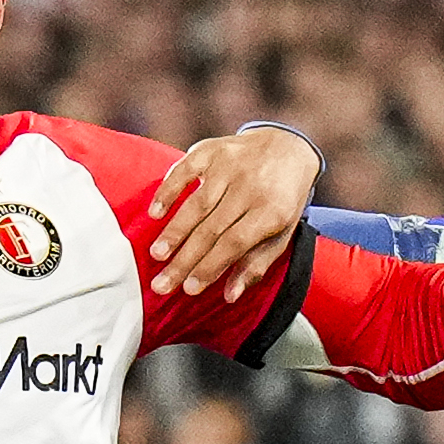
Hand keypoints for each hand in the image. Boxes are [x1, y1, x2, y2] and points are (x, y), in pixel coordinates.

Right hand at [146, 126, 325, 302]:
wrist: (289, 147)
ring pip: (196, 205)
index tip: (189, 289)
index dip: (209, 267)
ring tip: (156, 255)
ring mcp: (230, 166)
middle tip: (162, 284)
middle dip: (184, 260)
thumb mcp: (281, 233)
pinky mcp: (212, 149)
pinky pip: (184, 170)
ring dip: (174, 232)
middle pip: (211, 230)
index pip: (233, 245)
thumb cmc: (282, 199)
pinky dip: (168, 190)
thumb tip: (229, 296)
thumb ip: (255, 265)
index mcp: (272, 211)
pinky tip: (154, 213)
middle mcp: (250, 187)